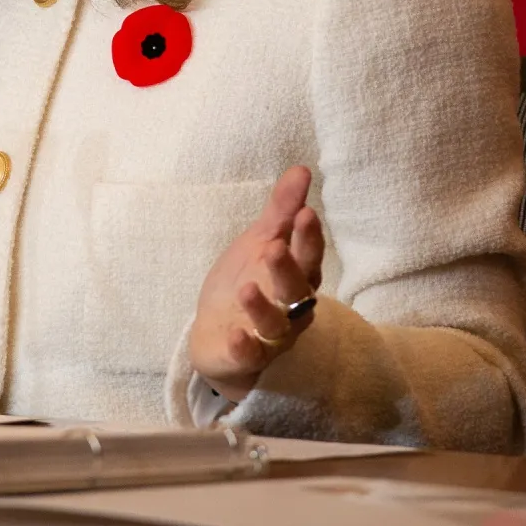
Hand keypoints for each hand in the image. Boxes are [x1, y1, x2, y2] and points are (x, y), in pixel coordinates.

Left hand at [187, 165, 324, 402]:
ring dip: (262, 307)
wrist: (217, 334)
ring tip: (247, 287)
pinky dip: (244, 346)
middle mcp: (290, 308)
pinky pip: (249, 354)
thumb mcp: (260, 241)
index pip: (307, 255)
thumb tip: (302, 169)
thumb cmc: (247, 281)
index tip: (306, 213)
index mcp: (296, 275)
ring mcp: (270, 335)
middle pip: (296, 290)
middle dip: (288, 270)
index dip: (308, 238)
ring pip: (275, 324)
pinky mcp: (247, 356)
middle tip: (275, 247)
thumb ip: (282, 210)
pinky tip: (235, 334)